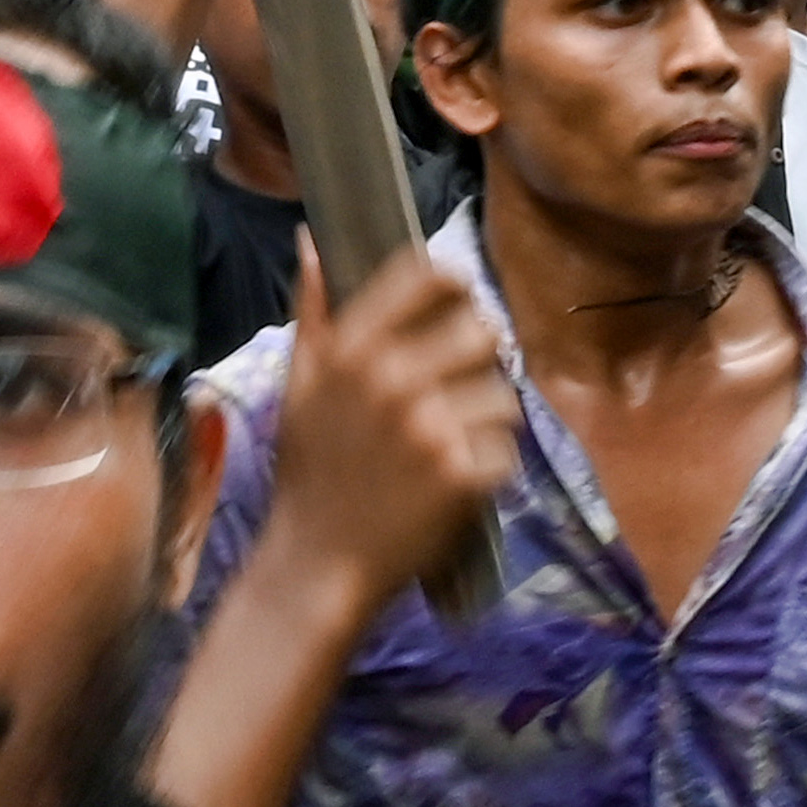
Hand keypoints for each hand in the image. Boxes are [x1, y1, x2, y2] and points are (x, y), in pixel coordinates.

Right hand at [260, 240, 517, 602]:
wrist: (317, 565)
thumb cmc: (308, 475)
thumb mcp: (297, 387)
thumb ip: (313, 311)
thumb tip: (311, 241)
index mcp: (353, 350)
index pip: (426, 277)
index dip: (454, 283)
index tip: (459, 301)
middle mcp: (394, 378)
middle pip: (481, 328)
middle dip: (480, 357)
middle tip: (463, 387)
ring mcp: (432, 427)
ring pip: (502, 392)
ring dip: (489, 418)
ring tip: (459, 443)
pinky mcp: (463, 473)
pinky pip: (508, 446)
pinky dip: (493, 465)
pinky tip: (461, 479)